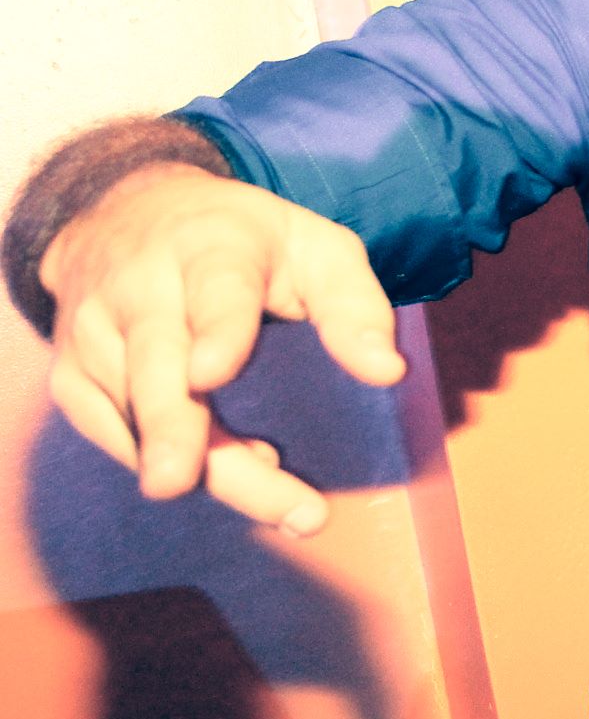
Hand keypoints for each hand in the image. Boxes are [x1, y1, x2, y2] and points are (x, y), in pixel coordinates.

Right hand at [38, 163, 405, 532]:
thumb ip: (354, 307)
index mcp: (211, 248)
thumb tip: (387, 371)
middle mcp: (138, 287)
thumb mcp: (316, 249)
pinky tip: (217, 474)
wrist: (126, 213)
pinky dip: (159, 460)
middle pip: (156, 364)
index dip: (215, 333)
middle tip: (177, 481)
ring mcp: (92, 332)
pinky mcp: (71, 374)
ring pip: (135, 412)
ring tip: (283, 505)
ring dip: (198, 467)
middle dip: (169, 426)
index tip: (212, 374)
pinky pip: (110, 431)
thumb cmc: (245, 241)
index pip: (214, 292)